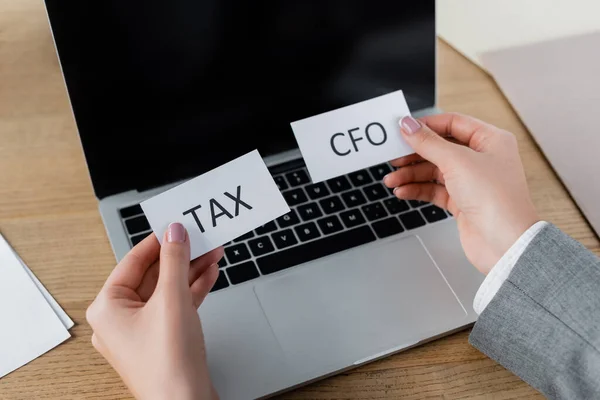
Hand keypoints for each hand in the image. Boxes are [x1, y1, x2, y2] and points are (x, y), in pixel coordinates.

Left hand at [87, 223, 223, 399]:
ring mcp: (141, 331)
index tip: (176, 225)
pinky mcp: (162, 339)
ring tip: (213, 252)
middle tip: (200, 237)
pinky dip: (192, 290)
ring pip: (167, 290)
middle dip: (180, 257)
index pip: (133, 262)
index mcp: (108, 308)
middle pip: (152, 275)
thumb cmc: (169, 364)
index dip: (158, 241)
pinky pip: (175, 305)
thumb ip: (174, 261)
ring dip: (190, 271)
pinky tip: (210, 274)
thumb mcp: (172, 299)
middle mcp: (120, 319)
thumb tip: (174, 232)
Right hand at [384, 113, 538, 273]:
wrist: (504, 243)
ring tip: (392, 180)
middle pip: (440, 148)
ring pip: (434, 171)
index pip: (453, 123)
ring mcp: (472, 181)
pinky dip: (418, 189)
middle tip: (393, 156)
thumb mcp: (457, 162)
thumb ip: (428, 142)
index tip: (403, 130)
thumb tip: (408, 125)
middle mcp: (482, 159)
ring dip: (411, 174)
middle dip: (414, 154)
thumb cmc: (496, 200)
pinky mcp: (463, 202)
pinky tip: (403, 191)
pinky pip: (435, 189)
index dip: (426, 125)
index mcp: (490, 140)